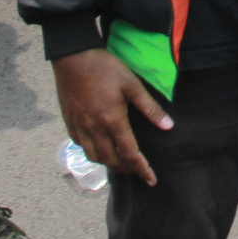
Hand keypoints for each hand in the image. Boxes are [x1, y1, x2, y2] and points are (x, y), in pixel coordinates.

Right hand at [50, 48, 171, 185]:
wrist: (73, 58)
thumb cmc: (106, 69)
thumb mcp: (132, 85)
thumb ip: (150, 108)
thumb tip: (168, 126)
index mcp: (113, 121)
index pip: (129, 153)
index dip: (141, 169)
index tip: (151, 180)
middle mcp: (94, 129)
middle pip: (111, 160)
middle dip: (126, 169)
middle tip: (138, 170)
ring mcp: (79, 127)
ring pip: (94, 157)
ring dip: (109, 163)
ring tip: (121, 162)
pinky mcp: (69, 123)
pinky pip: (81, 146)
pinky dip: (93, 152)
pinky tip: (100, 148)